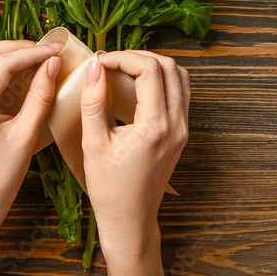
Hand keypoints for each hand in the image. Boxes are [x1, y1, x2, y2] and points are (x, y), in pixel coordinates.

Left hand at [0, 39, 61, 275]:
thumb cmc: (2, 177)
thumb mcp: (26, 136)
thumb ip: (40, 96)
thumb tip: (52, 64)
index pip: (1, 65)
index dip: (31, 53)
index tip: (54, 50)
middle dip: (14, 47)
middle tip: (42, 49)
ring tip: (27, 55)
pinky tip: (8, 69)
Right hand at [80, 50, 189, 274]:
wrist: (131, 219)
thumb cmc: (109, 188)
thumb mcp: (93, 143)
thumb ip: (94, 102)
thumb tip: (95, 68)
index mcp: (155, 126)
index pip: (149, 70)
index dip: (124, 57)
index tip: (102, 61)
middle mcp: (176, 125)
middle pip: (169, 67)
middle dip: (139, 57)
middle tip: (112, 62)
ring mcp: (183, 129)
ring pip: (180, 78)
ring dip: (155, 65)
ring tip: (126, 69)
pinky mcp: (181, 134)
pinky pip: (180, 94)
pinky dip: (163, 80)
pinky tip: (139, 86)